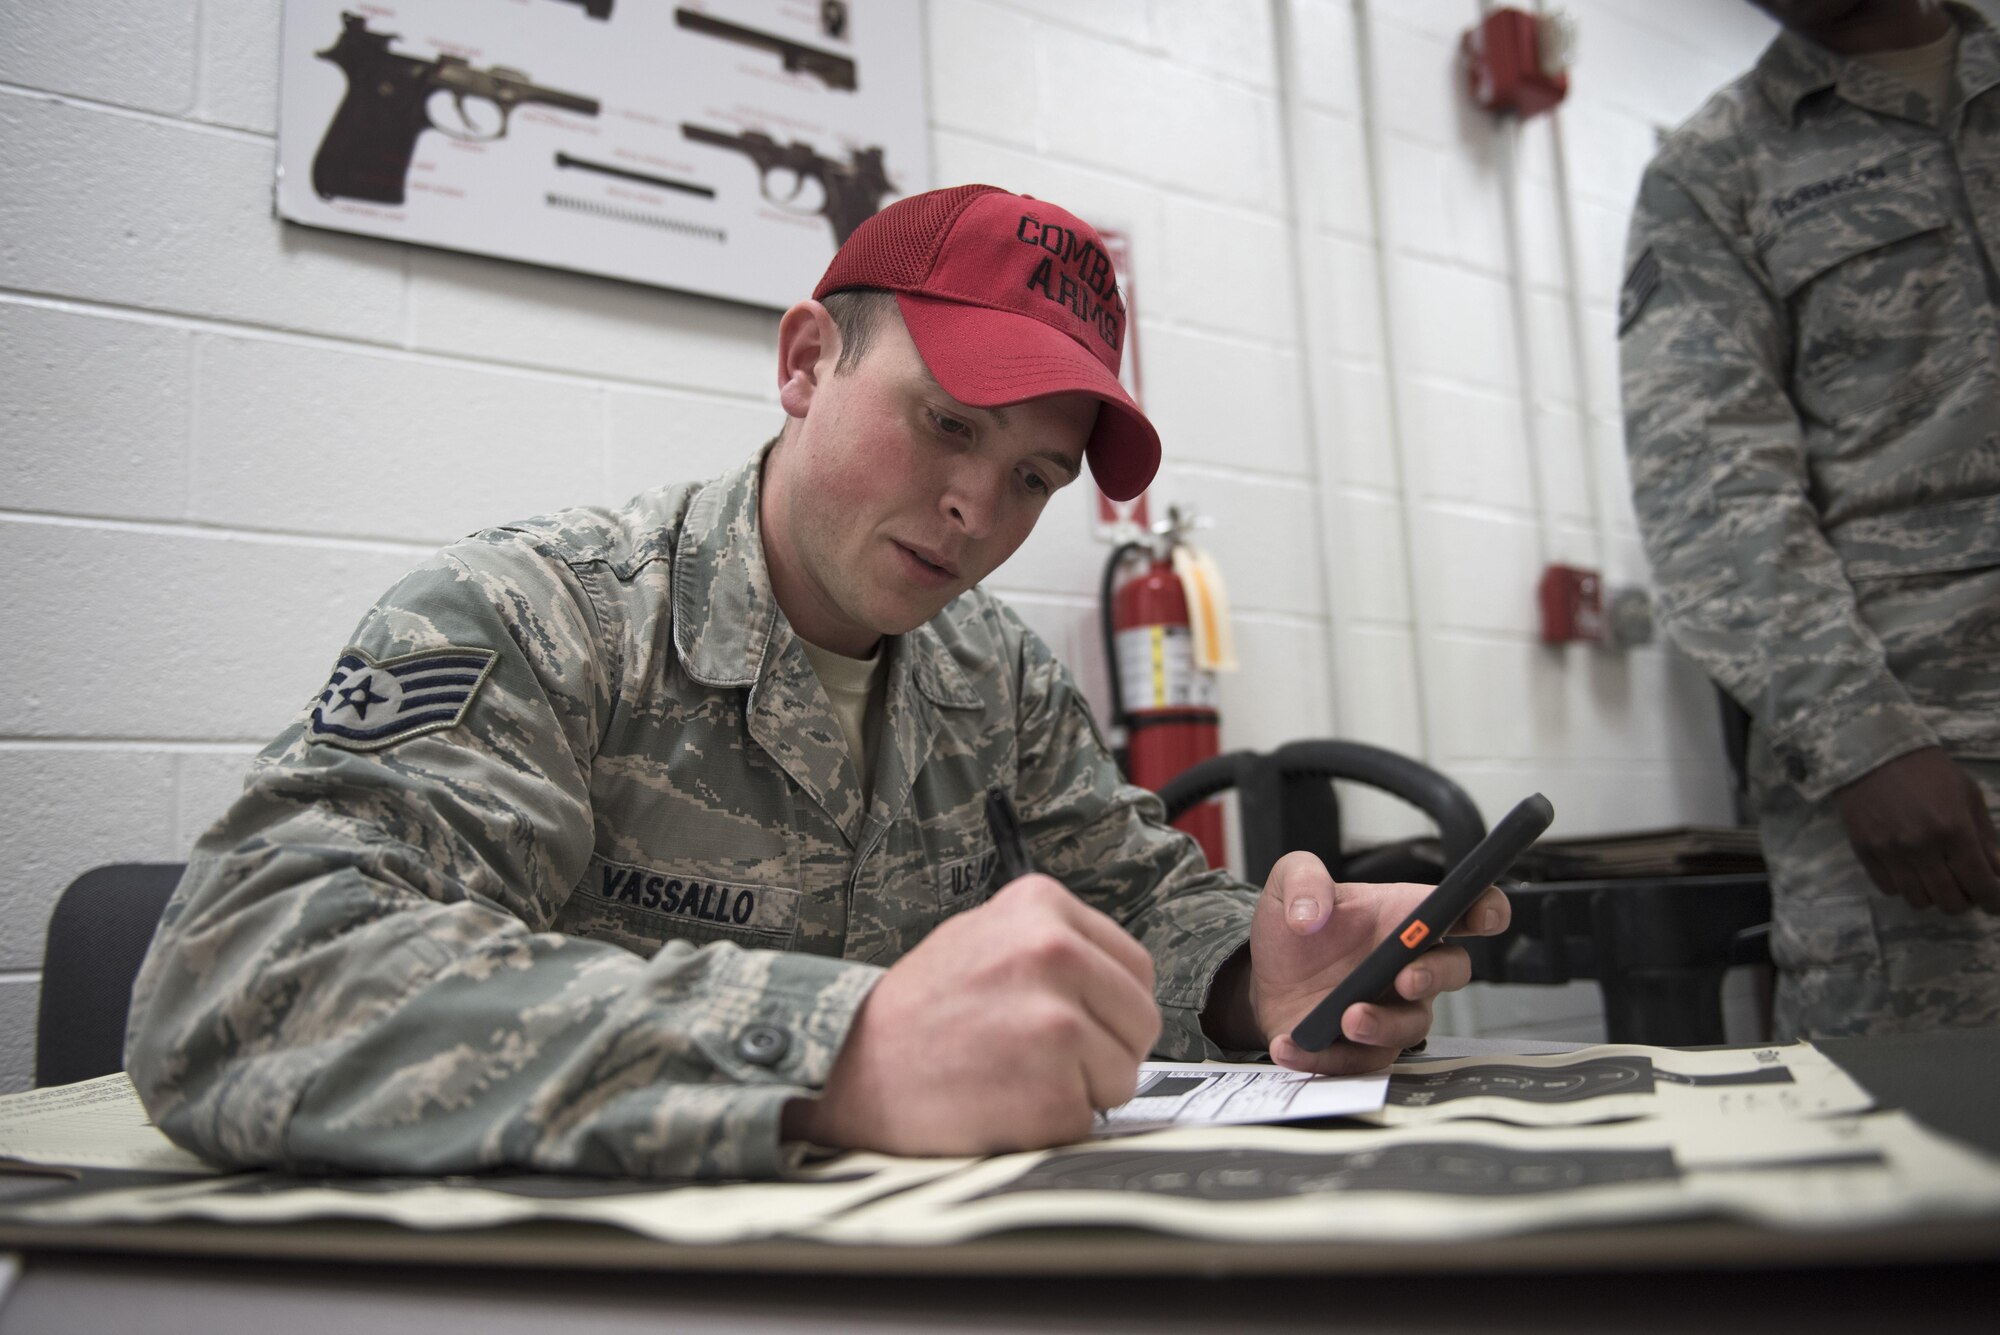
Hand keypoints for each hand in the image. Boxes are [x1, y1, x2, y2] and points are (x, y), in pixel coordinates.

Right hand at [784, 876, 1160, 1155]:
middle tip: (1039, 1058)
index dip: (1109, 1007)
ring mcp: (1057, 1023)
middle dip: (1105, 1050)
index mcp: (1042, 905)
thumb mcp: (983, 936)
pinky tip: (1000, 1103)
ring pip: (1123, 1075)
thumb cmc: (917, 1010)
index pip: (1136, 968)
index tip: (1067, 1019)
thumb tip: (1118, 980)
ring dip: (1079, 1090)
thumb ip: (1053, 944)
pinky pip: (1087, 1119)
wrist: (846, 1068)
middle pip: (1141, 1022)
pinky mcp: (1052, 1090)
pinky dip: (1050, 1125)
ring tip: (1013, 1075)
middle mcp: (1055, 953)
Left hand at [1230, 852, 1509, 1075]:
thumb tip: (1310, 915)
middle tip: (1405, 979)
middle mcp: (1408, 964)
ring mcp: (1392, 1009)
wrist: (1261, 978)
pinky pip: (1361, 1061)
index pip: (1460, 909)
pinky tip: (1293, 1043)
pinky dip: (1328, 1056)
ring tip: (1347, 1018)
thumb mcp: (1287, 883)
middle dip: (1435, 975)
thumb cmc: (1293, 928)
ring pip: (1413, 1025)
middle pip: (1451, 970)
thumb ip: (1301, 879)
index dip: (1484, 909)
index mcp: (1401, 916)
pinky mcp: (1366, 1048)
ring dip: (1385, 1024)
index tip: (1486, 916)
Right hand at [1834, 747, 1999, 914]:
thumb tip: (1998, 872)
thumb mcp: (1968, 797)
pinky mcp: (1864, 851)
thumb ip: (1986, 838)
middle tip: (1965, 890)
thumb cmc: (1929, 771)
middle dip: (1964, 902)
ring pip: (1917, 900)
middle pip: (1948, 901)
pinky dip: (1904, 886)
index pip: (1980, 883)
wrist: (1873, 752)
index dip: (1993, 901)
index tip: (1994, 903)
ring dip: (1933, 897)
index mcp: (1954, 829)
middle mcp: (1921, 846)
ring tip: (1936, 881)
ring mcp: (1889, 851)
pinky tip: (1909, 871)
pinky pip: (1889, 888)